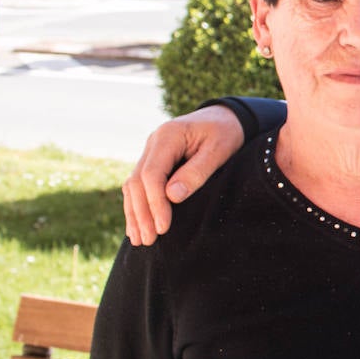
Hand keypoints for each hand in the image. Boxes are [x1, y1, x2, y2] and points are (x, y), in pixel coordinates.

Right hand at [122, 105, 244, 245]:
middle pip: (137, 182)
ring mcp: (151, 151)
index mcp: (168, 136)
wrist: (225, 117)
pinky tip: (137, 227)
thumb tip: (171, 196)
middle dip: (142, 213)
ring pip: (133, 185)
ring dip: (135, 213)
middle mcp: (153, 143)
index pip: (152, 174)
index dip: (155, 203)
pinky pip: (139, 185)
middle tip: (150, 240)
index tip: (163, 227)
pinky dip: (137, 206)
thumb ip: (197, 171)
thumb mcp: (219, 149)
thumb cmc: (226, 132)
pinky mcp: (154, 161)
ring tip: (140, 241)